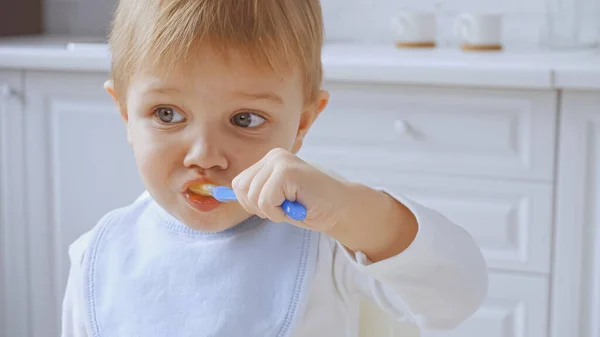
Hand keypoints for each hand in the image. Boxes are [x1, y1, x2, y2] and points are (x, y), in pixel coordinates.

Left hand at [231, 148, 348, 231]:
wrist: (340, 209)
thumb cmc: (309, 206)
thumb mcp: (275, 199)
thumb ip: (252, 194)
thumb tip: (216, 193)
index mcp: (268, 160)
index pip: (238, 185)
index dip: (252, 203)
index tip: (274, 206)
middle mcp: (274, 156)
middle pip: (241, 190)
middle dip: (260, 207)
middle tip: (285, 207)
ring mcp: (281, 161)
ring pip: (253, 197)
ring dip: (273, 211)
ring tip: (293, 205)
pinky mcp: (287, 171)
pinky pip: (266, 201)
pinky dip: (280, 212)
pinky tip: (298, 206)